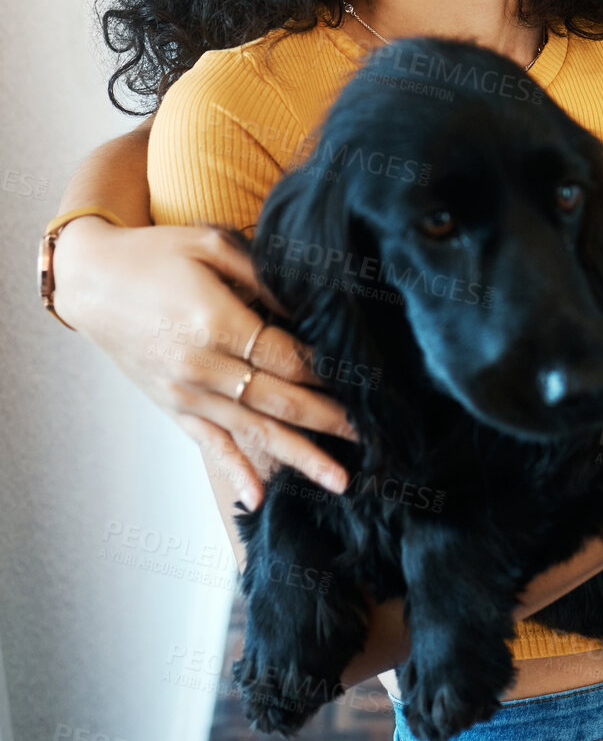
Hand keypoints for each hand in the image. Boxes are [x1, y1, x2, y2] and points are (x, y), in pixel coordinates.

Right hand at [52, 218, 356, 509]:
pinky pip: (210, 444)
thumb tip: (308, 304)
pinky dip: (235, 471)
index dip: (327, 371)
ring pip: (255, 431)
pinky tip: (258, 496)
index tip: (364, 382)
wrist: (90, 282)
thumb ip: (262, 274)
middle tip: (374, 437)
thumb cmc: (154, 255)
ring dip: (300, 456)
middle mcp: (201, 366)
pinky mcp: (172, 407)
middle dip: (330, 420)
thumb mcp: (210, 243)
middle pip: (281, 400)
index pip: (287, 356)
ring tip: (340, 481)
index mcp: (214, 321)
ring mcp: (186, 393)